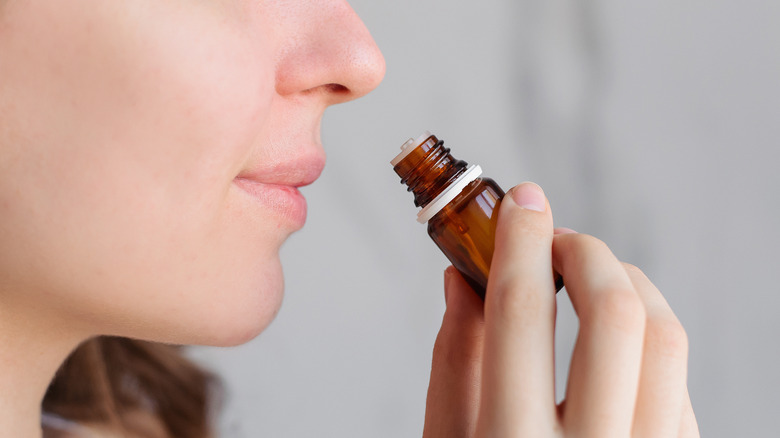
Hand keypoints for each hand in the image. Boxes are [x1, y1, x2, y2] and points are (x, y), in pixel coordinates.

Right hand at [423, 182, 698, 436]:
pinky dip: (645, 336)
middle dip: (584, 253)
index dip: (520, 242)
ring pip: (664, 338)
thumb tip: (461, 277)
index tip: (522, 203)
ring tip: (589, 280)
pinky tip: (612, 339)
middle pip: (614, 315)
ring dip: (627, 285)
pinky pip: (677, 377)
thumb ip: (454, 361)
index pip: (522, 313)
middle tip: (557, 243)